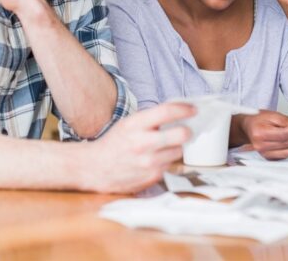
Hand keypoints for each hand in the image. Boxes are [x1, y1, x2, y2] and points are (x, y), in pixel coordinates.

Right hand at [80, 103, 195, 193]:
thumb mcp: (127, 125)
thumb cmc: (113, 144)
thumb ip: (150, 119)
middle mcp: (142, 143)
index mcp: (134, 125)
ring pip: (178, 151)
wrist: (94, 169)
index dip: (185, 109)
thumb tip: (178, 112)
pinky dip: (165, 161)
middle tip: (186, 130)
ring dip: (175, 148)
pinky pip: (169, 165)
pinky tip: (153, 160)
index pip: (167, 112)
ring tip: (162, 147)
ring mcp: (148, 162)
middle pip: (182, 134)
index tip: (193, 109)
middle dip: (187, 131)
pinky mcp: (152, 177)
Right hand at [241, 110, 287, 159]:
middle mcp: (261, 146)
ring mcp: (264, 154)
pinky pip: (286, 155)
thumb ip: (285, 120)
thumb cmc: (257, 120)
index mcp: (259, 134)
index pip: (283, 134)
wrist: (247, 128)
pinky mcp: (269, 157)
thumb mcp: (270, 115)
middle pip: (287, 143)